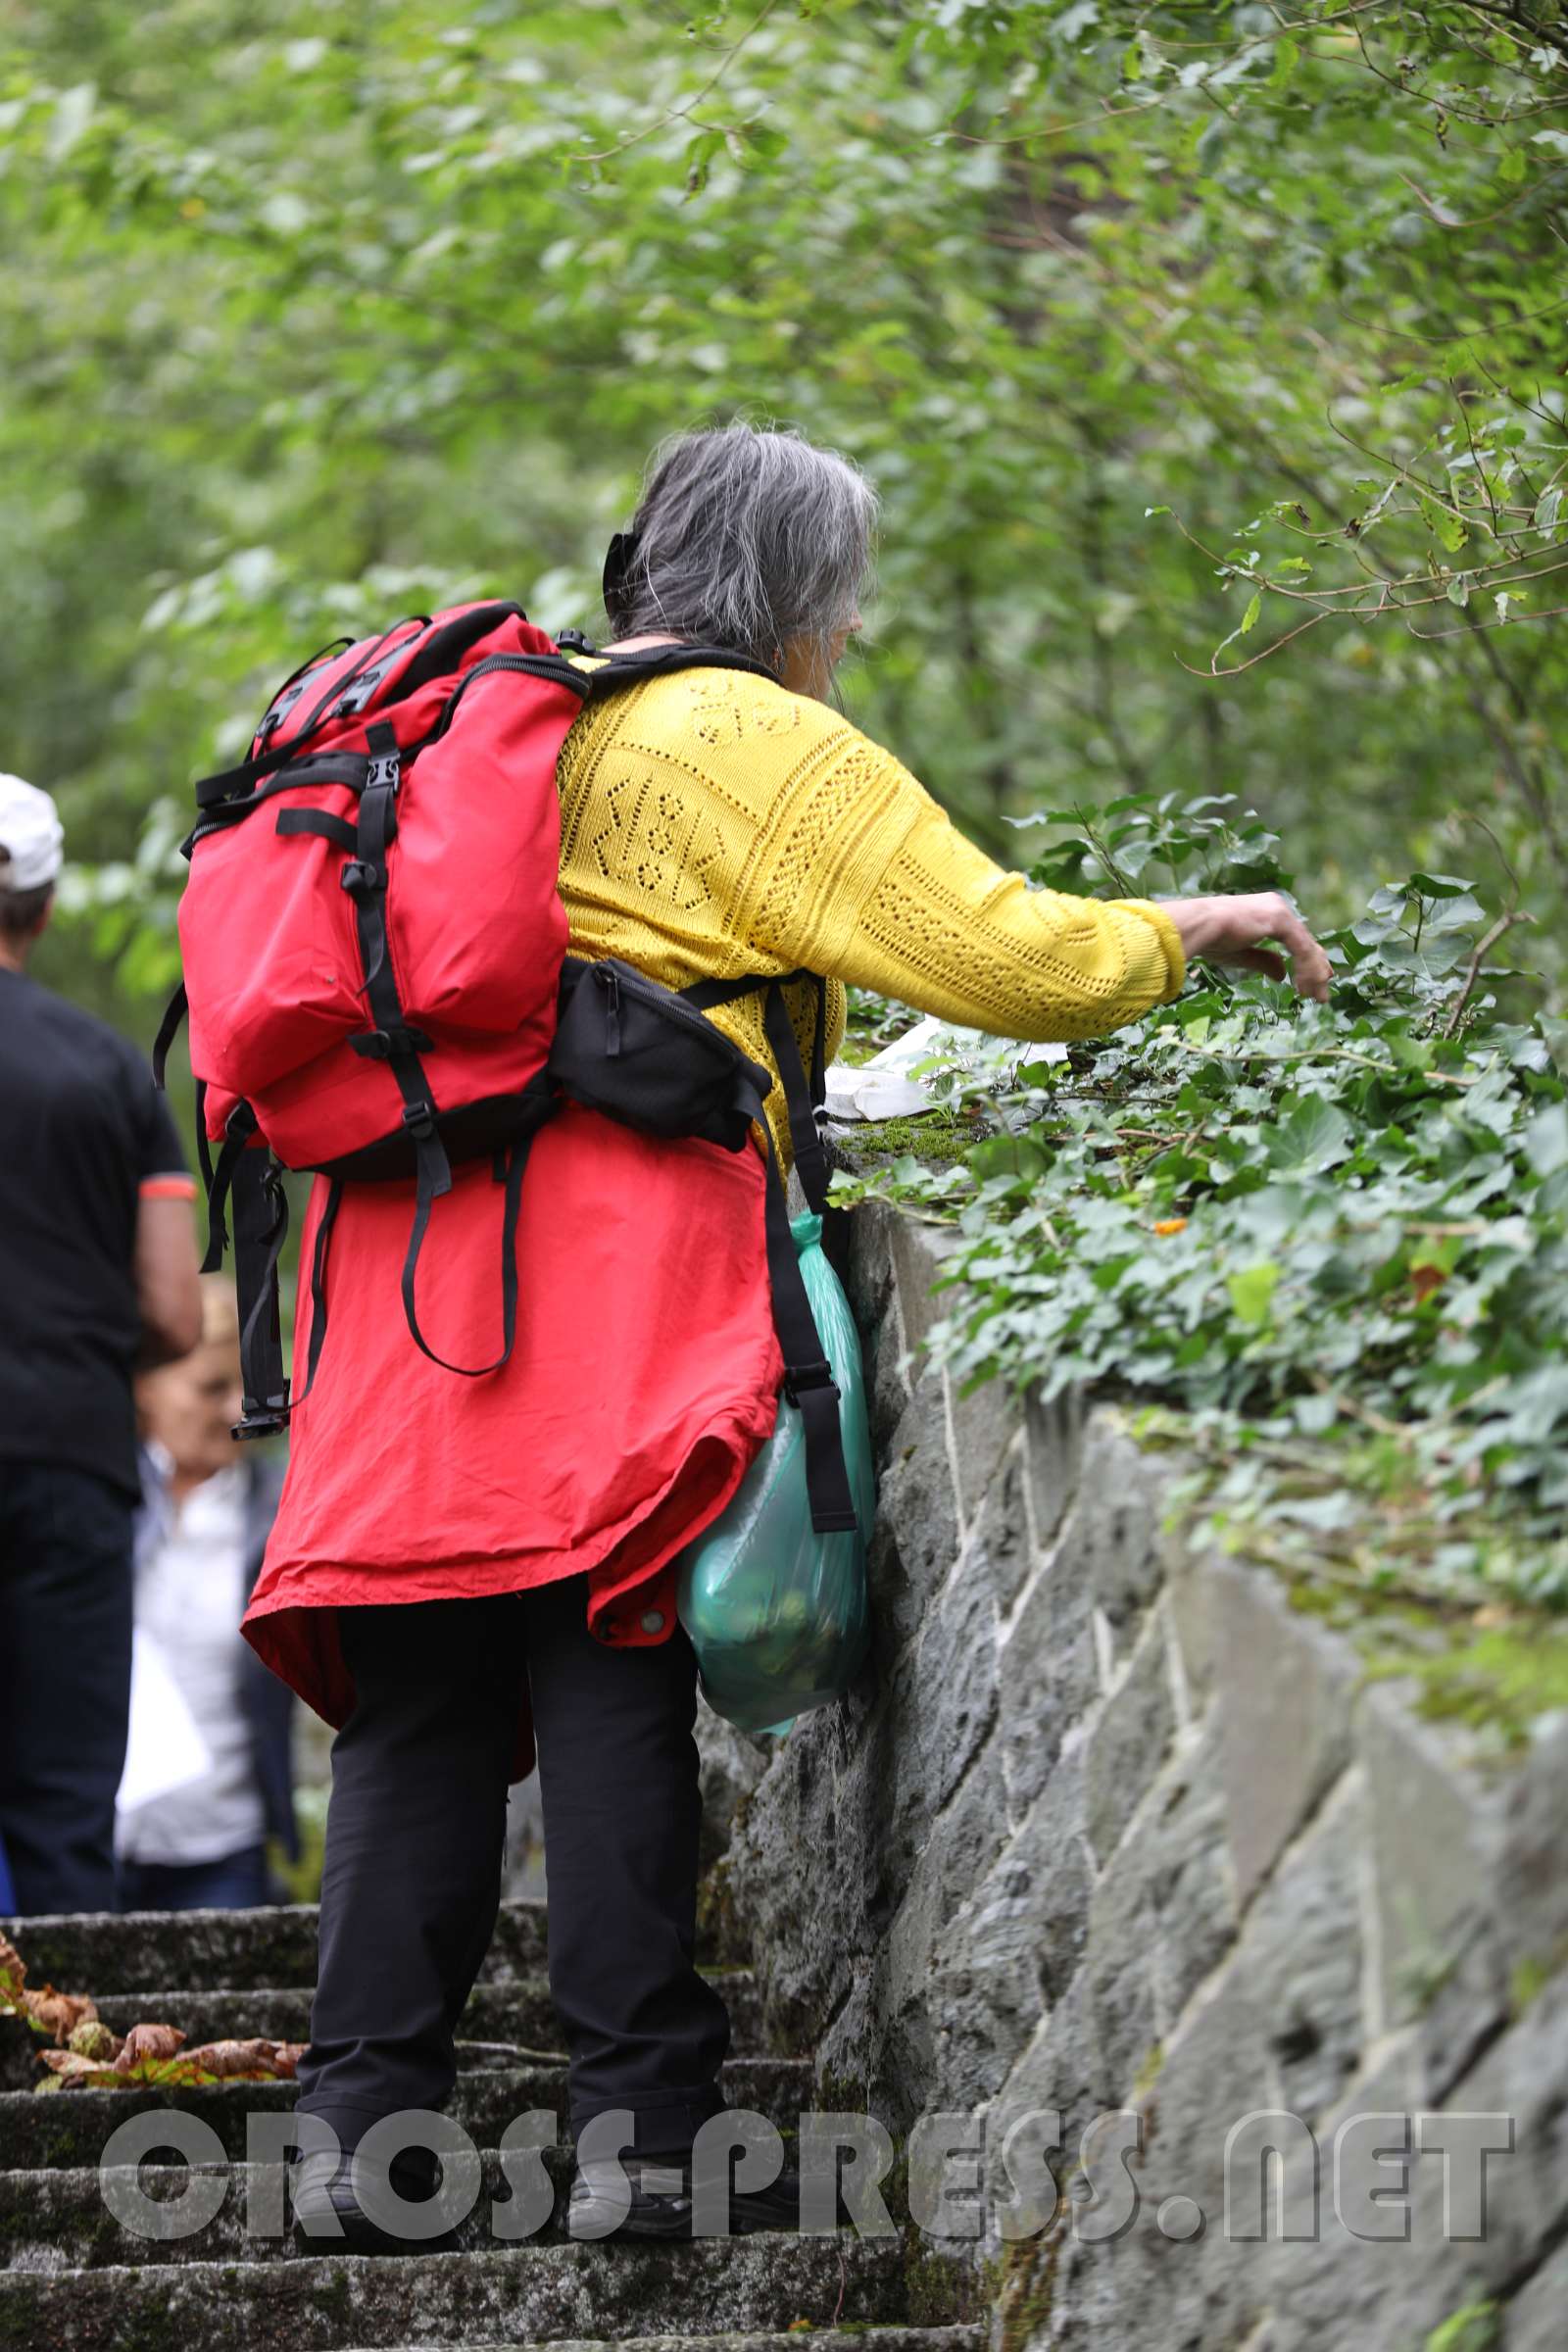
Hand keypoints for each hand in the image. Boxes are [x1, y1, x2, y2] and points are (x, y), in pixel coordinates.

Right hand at [1162, 891, 1331, 1003]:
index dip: (1306, 962)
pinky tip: (1306, 987)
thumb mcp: (1241, 954)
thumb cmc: (1210, 939)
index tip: (1313, 983)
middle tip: (1324, 992)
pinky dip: (1307, 970)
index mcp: (1266, 913)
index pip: (1295, 939)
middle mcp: (1277, 907)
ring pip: (1307, 947)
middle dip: (1317, 969)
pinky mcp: (1280, 920)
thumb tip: (1283, 974)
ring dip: (1314, 974)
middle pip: (1306, 942)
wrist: (1197, 927)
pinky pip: (1301, 949)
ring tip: (1317, 997)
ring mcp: (1280, 912)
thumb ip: (1264, 961)